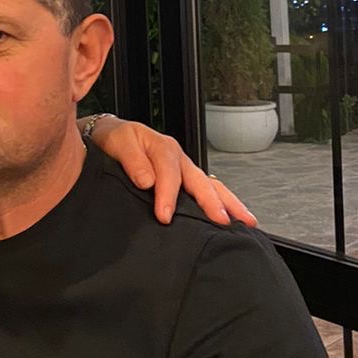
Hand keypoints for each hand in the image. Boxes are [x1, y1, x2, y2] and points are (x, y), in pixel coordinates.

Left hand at [87, 117, 256, 227]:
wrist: (112, 135)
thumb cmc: (116, 140)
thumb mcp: (119, 143)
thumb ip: (131, 161)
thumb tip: (146, 180)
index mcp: (163, 149)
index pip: (169, 175)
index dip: (168, 196)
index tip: (164, 216)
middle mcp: (179, 159)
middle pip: (201, 181)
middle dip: (213, 202)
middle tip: (223, 221)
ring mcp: (186, 169)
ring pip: (212, 185)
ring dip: (229, 203)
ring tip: (246, 221)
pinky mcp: (186, 179)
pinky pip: (209, 189)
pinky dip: (224, 202)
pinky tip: (234, 217)